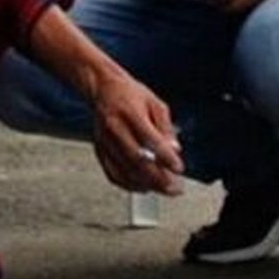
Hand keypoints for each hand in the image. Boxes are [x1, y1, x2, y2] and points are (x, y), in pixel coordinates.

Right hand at [90, 70, 183, 195]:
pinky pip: (113, 174)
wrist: (103, 89)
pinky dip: (128, 185)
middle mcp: (115, 127)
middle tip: (173, 188)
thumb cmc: (130, 95)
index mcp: (130, 112)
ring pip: (125, 170)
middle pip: (136, 159)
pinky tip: (142, 187)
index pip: (150, 139)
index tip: (178, 168)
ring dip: (145, 184)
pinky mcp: (100, 150)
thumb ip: (165, 127)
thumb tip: (175, 150)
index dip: (166, 157)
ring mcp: (105, 141)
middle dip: (157, 178)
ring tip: (161, 189)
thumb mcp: (155, 103)